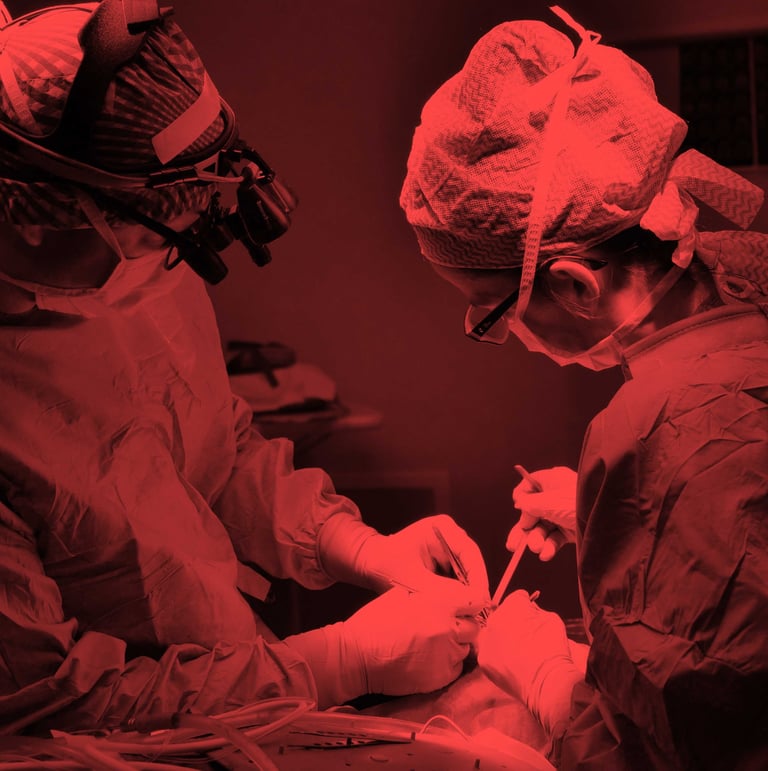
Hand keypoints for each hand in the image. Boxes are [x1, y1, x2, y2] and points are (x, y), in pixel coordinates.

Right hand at [343, 586, 479, 695]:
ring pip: (466, 649)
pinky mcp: (442, 677)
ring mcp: (447, 654)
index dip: (471, 605)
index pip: (475, 602)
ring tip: (434, 645)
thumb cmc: (376, 621)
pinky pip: (456, 668)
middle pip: (474, 627)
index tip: (466, 609)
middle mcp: (448, 628)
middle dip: (463, 627)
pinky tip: (430, 659)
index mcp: (439, 604)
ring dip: (456, 646)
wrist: (359, 655)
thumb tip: (448, 598)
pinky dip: (448, 664)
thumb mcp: (403, 594)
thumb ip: (430, 595)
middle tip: (446, 628)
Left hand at [355, 514, 489, 607]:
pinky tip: (459, 613)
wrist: (369, 564)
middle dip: (474, 589)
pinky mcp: (444, 564)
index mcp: (442, 528)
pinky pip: (457, 582)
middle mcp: (449, 536)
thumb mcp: (412, 577)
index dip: (478, 577)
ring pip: (467, 575)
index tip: (480, 600)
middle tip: (479, 613)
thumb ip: (440, 589)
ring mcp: (448, 550)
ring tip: (470, 616)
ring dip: (467, 595)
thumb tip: (468, 601)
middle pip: (471, 564)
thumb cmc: (385, 563)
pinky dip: (458, 597)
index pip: (469, 552)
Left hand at [477, 590, 580, 733]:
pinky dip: (498, 655)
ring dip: (503, 637)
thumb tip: (528, 609)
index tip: (532, 616)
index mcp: (513, 606)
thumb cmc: (553, 650)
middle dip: (514, 621)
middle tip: (527, 637)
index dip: (528, 606)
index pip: (518, 597)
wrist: (548, 683)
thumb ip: (536, 609)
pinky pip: (490, 651)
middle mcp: (495, 619)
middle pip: (504, 613)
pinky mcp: (483, 659)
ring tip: (519, 651)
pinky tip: (512, 662)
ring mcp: (487, 640)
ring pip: (494, 632)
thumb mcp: (551, 619)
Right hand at [508, 466, 576, 560]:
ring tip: (536, 548)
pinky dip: (549, 546)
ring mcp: (564, 513)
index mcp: (552, 480)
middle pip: (533, 511)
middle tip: (513, 546)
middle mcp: (556, 496)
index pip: (530, 485)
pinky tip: (546, 554)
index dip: (521, 498)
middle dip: (524, 529)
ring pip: (543, 527)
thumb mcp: (548, 502)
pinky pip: (555, 538)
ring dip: (536, 540)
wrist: (611, 519)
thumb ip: (529, 504)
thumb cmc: (579, 503)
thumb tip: (519, 505)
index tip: (516, 509)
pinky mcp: (572, 529)